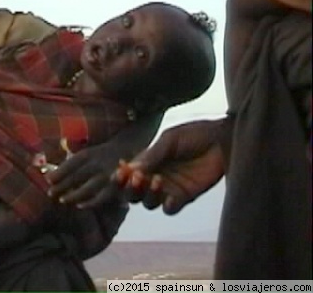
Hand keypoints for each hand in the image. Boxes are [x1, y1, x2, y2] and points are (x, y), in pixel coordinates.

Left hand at [45, 144, 117, 208]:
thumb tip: (49, 173)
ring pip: (88, 188)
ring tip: (62, 200)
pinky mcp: (115, 187)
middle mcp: (97, 163)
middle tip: (50, 192)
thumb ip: (70, 162)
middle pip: (77, 175)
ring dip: (74, 195)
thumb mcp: (87, 153)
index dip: (59, 172)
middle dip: (62, 185)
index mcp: (89, 154)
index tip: (48, 180)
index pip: (71, 163)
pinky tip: (80, 206)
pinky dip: (90, 202)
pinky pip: (101, 197)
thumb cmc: (101, 155)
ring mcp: (106, 176)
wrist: (129, 151)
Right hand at [113, 118, 229, 214]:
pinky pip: (170, 209)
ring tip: (157, 180)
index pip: (126, 175)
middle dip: (130, 189)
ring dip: (148, 195)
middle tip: (135, 179)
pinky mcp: (186, 196)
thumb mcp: (169, 141)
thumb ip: (151, 156)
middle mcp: (154, 177)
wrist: (223, 138)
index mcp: (147, 162)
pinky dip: (167, 206)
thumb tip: (130, 169)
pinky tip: (169, 198)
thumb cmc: (195, 134)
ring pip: (149, 203)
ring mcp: (169, 188)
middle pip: (133, 194)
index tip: (120, 172)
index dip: (120, 178)